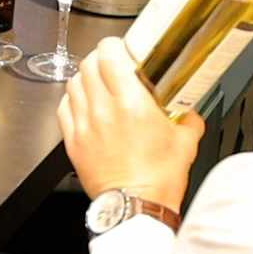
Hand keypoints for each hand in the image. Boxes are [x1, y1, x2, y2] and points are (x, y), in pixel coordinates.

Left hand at [58, 38, 203, 212]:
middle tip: (111, 65)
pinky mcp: (73, 141)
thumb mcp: (186, 142)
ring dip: (85, 78)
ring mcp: (84, 125)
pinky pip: (64, 108)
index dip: (113, 45)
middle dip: (99, 59)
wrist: (136, 207)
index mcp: (132, 103)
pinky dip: (72, 100)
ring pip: (73, 83)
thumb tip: (188, 111)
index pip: (109, 55)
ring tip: (98, 84)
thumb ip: (188, 119)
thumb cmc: (158, 179)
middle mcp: (103, 109)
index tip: (120, 48)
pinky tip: (84, 105)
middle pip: (88, 65)